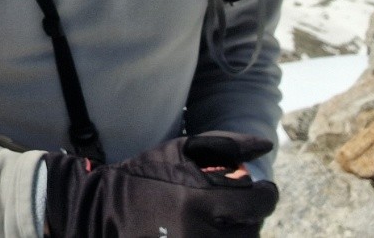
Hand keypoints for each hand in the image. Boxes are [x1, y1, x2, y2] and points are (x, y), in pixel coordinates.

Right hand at [44, 132, 277, 236]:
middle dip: (251, 215)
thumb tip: (266, 144)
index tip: (262, 189)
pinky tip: (212, 230)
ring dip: (240, 232)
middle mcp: (199, 234)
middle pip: (252, 231)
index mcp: (200, 201)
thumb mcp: (181, 150)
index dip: (267, 194)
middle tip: (239, 205)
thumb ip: (225, 144)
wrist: (106, 211)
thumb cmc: (147, 176)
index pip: (258, 205)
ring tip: (225, 220)